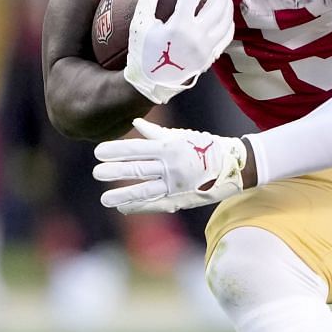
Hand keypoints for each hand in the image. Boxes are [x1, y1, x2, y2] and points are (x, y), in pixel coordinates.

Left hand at [93, 118, 248, 213]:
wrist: (234, 165)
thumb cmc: (204, 146)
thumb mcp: (181, 136)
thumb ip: (156, 132)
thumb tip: (135, 123)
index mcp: (170, 148)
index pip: (137, 149)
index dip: (117, 151)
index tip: (98, 152)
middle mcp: (171, 166)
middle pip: (138, 170)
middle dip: (115, 172)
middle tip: (97, 172)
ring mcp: (176, 185)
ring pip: (145, 191)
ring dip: (123, 195)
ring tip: (105, 199)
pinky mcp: (181, 199)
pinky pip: (156, 204)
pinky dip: (139, 207)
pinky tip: (124, 208)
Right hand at [123, 0, 233, 104]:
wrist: (152, 82)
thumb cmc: (143, 52)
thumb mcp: (139, 24)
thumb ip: (147, 0)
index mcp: (179, 26)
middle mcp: (196, 36)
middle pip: (214, 8)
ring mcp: (206, 48)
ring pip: (224, 22)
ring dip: (226, 8)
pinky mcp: (210, 57)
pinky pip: (226, 38)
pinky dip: (229, 25)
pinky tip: (227, 19)